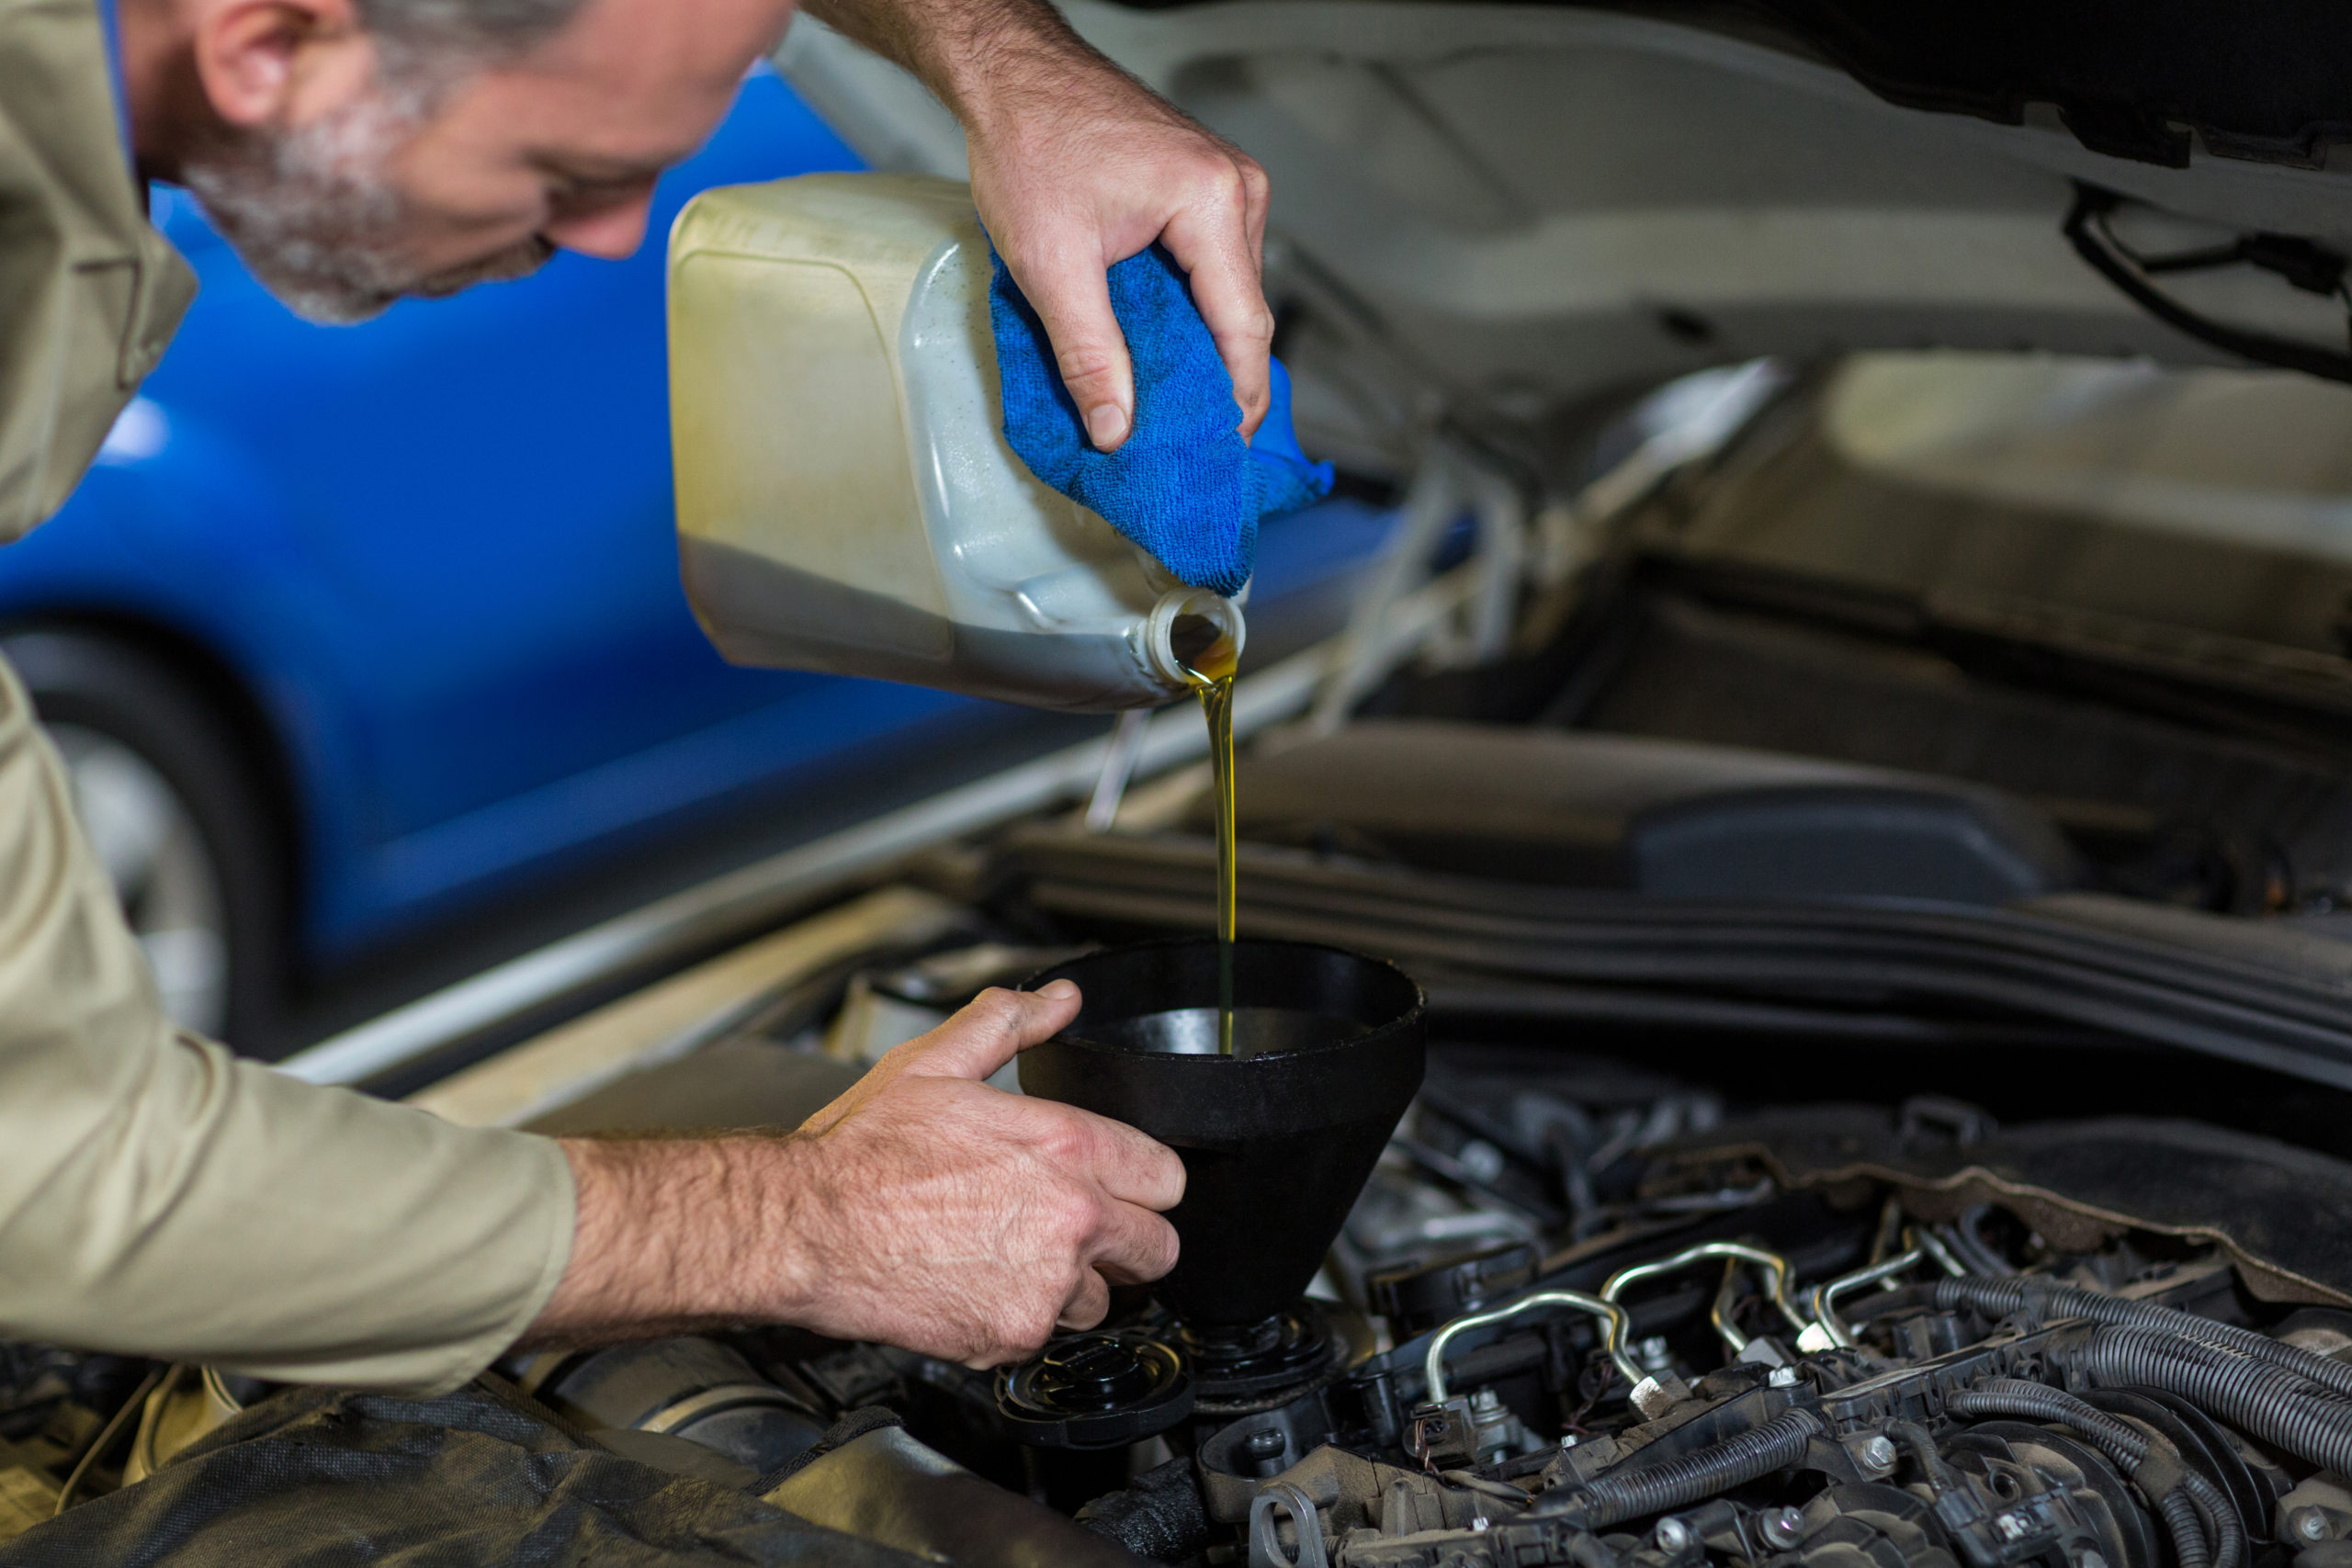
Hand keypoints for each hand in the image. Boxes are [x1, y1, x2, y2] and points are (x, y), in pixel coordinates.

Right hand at [529, 982, 1184, 1367]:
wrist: (805, 1230)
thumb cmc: (862, 1152)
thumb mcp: (935, 1064)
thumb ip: (1009, 1025)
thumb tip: (1058, 998)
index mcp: (1065, 1147)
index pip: (1167, 1178)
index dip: (1144, 1179)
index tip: (1121, 1184)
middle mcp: (1071, 1219)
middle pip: (1158, 1249)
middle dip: (1127, 1239)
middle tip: (1082, 1229)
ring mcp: (1045, 1285)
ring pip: (1105, 1301)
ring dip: (1076, 1285)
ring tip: (1017, 1256)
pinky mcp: (1013, 1336)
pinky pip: (1048, 1336)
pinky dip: (1024, 1319)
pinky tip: (982, 1284)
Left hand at [803, 0, 1273, 451]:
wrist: (1011, 74)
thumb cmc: (1029, 144)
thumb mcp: (1052, 264)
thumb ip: (1089, 355)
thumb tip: (1116, 431)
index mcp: (1215, 203)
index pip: (1244, 328)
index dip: (1235, 401)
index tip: (1220, 453)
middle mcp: (1238, 191)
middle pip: (1243, 314)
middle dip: (1215, 381)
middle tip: (1184, 441)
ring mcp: (1227, 186)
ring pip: (1228, 295)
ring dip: (1198, 348)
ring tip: (1164, 403)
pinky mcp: (1205, 188)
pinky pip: (1212, 268)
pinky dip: (1187, 311)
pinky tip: (1155, 347)